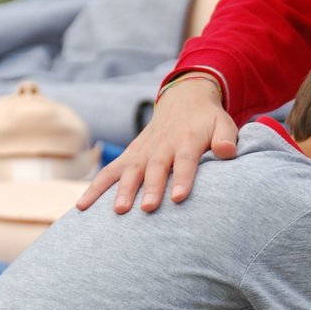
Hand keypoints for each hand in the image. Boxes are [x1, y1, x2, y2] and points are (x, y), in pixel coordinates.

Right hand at [76, 76, 237, 212]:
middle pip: (155, 168)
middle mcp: (162, 145)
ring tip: (117, 211)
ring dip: (122, 190)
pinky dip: (95, 187)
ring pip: (130, 170)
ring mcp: (142, 150)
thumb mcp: (223, 123)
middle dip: (150, 188)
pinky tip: (83, 206)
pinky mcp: (130, 155)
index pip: (185, 160)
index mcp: (187, 139)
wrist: (184, 99)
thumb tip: (228, 152)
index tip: (179, 197)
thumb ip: (227, 138)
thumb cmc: (207, 120)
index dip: (183, 178)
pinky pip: (109, 171)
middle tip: (147, 208)